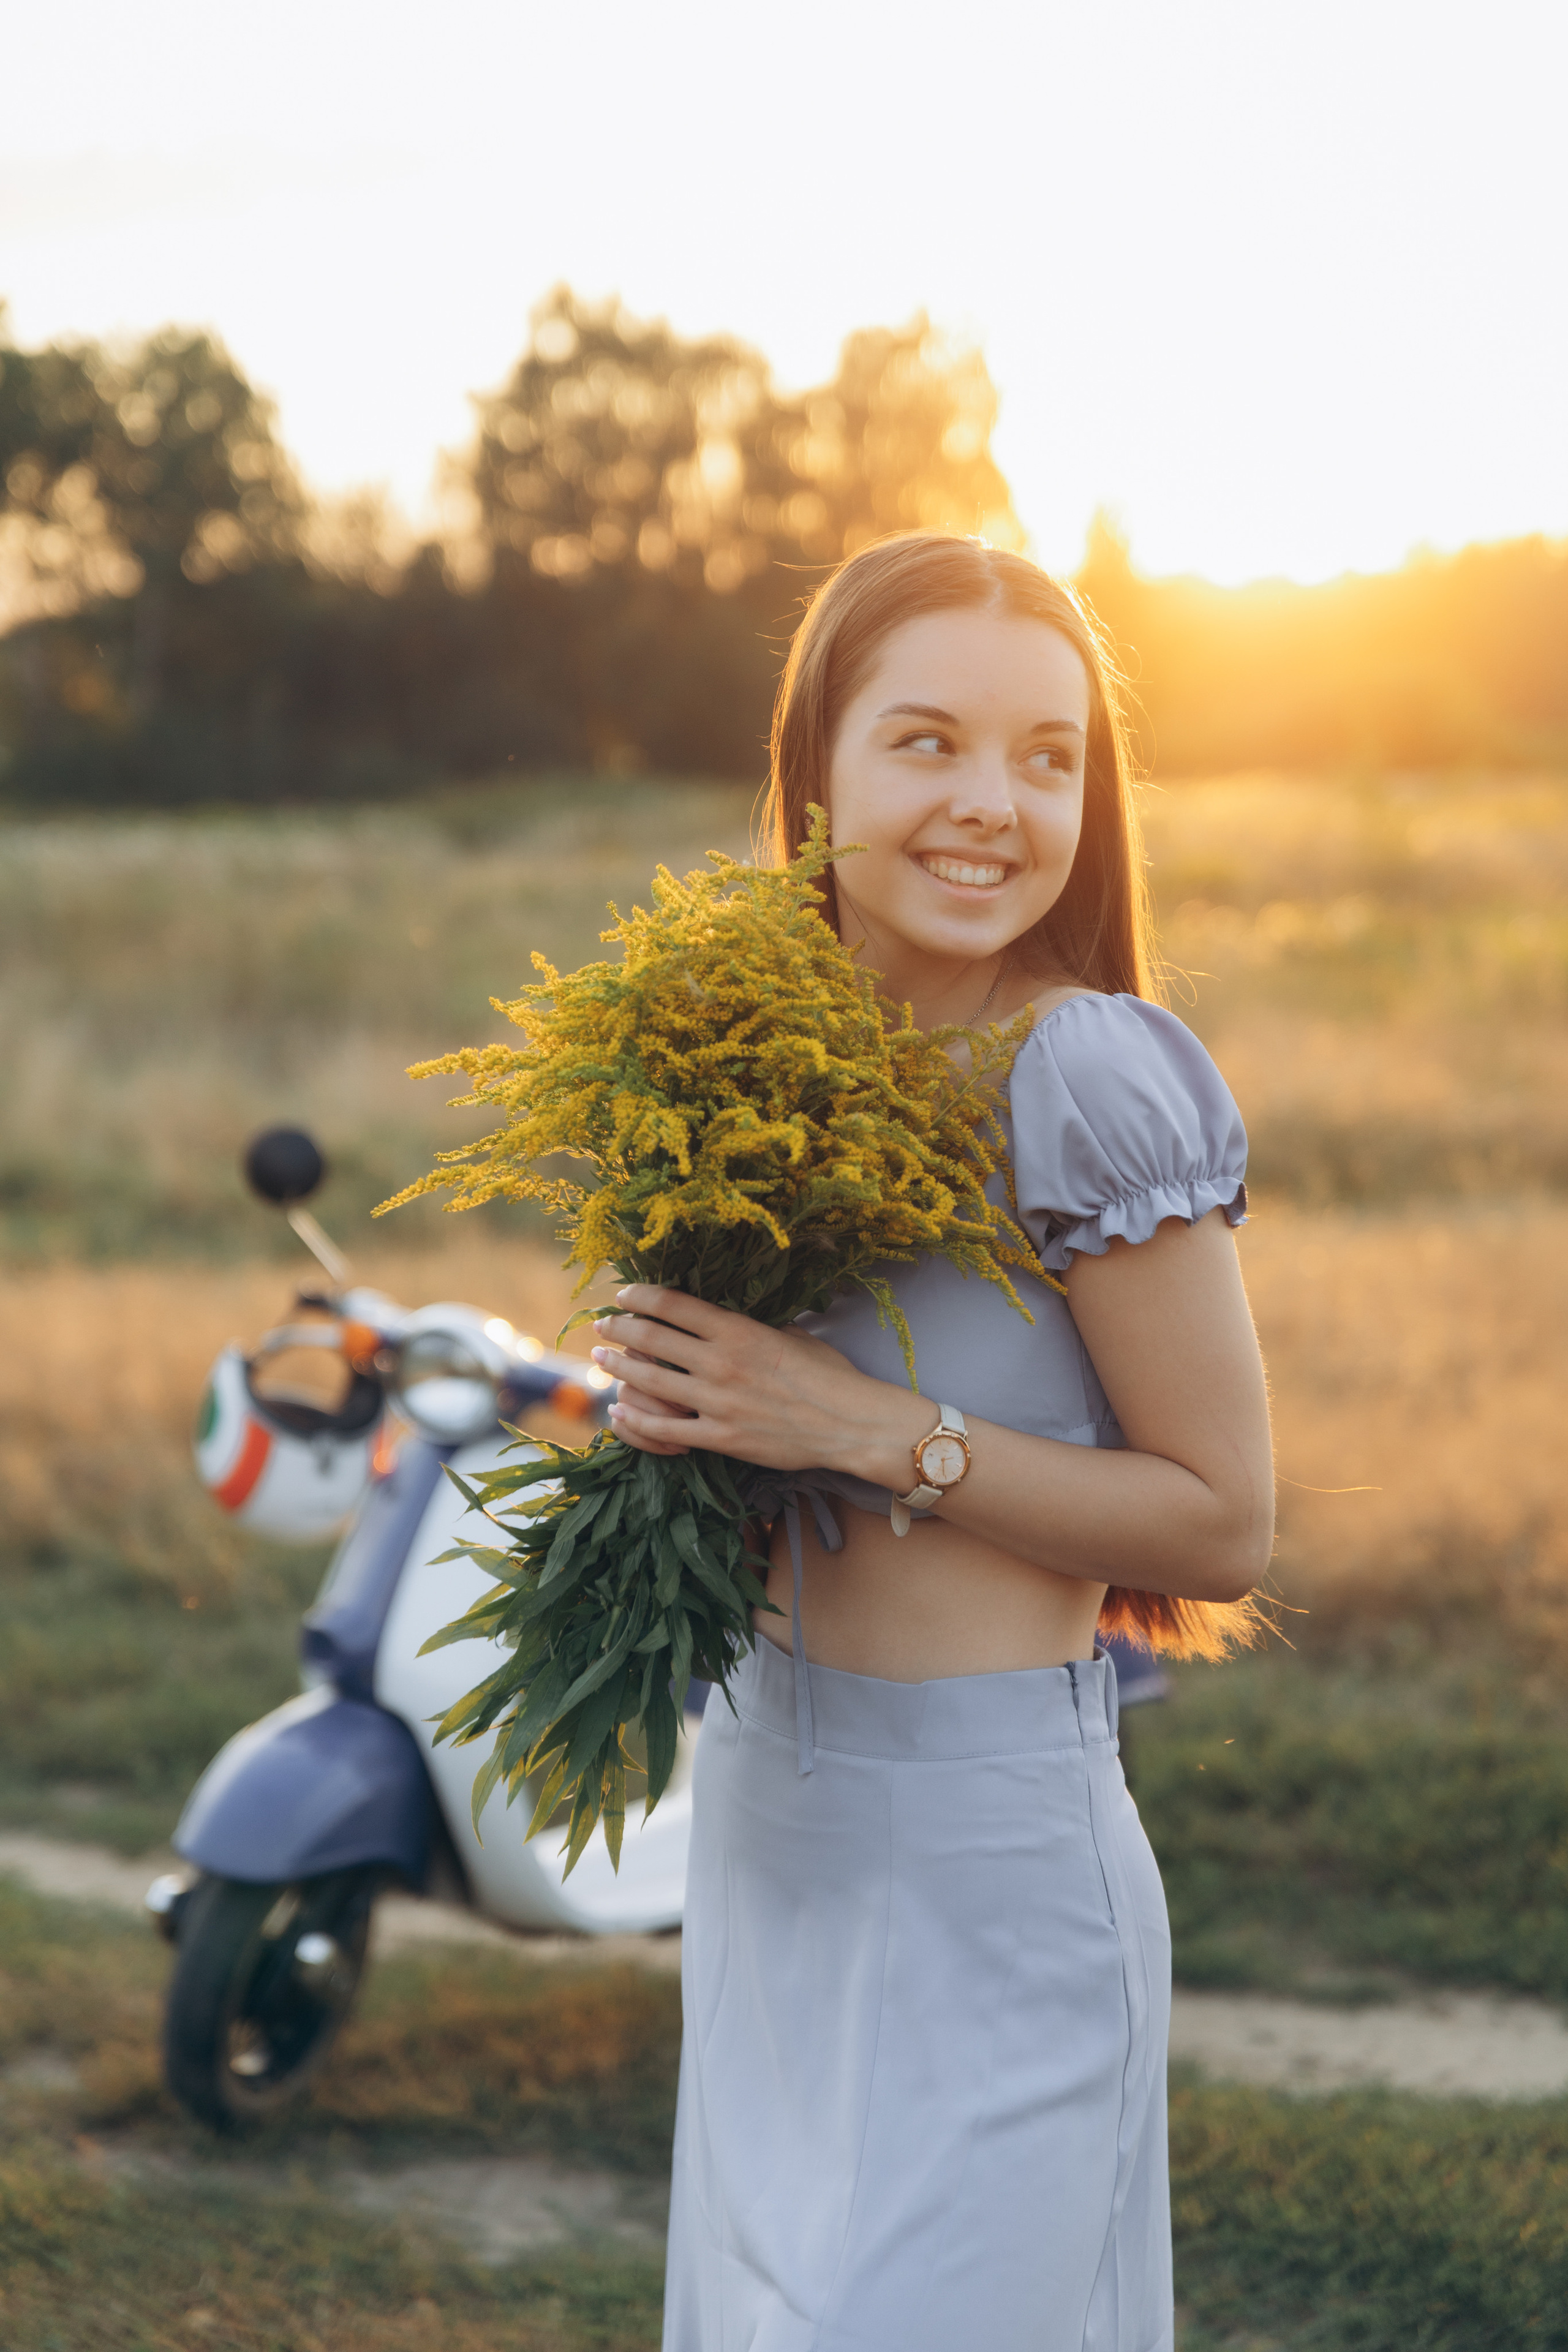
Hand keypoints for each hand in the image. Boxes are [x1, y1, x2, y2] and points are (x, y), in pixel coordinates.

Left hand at [590, 1286, 930, 1485]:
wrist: (851, 1423)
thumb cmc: (830, 1376)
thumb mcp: (793, 1335)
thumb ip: (755, 1326)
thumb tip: (732, 1316)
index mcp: (738, 1329)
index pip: (672, 1305)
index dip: (639, 1296)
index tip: (623, 1294)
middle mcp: (720, 1361)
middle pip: (651, 1338)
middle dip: (619, 1329)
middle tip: (601, 1326)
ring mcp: (716, 1401)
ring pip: (649, 1381)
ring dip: (618, 1368)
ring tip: (602, 1360)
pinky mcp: (719, 1437)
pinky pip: (663, 1429)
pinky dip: (635, 1420)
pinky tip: (620, 1412)